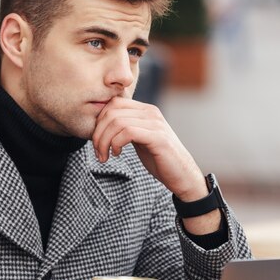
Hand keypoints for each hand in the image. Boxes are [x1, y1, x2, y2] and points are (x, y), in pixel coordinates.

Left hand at [92, 97, 206, 200]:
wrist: (182, 176)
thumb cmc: (158, 159)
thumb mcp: (139, 139)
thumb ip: (126, 128)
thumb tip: (102, 125)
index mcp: (145, 110)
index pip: (113, 103)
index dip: (99, 121)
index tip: (97, 140)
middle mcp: (151, 112)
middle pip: (111, 112)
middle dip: (98, 133)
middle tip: (98, 152)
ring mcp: (155, 123)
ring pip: (117, 122)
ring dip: (104, 141)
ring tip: (105, 156)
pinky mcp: (158, 137)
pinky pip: (128, 132)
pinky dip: (116, 143)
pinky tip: (117, 154)